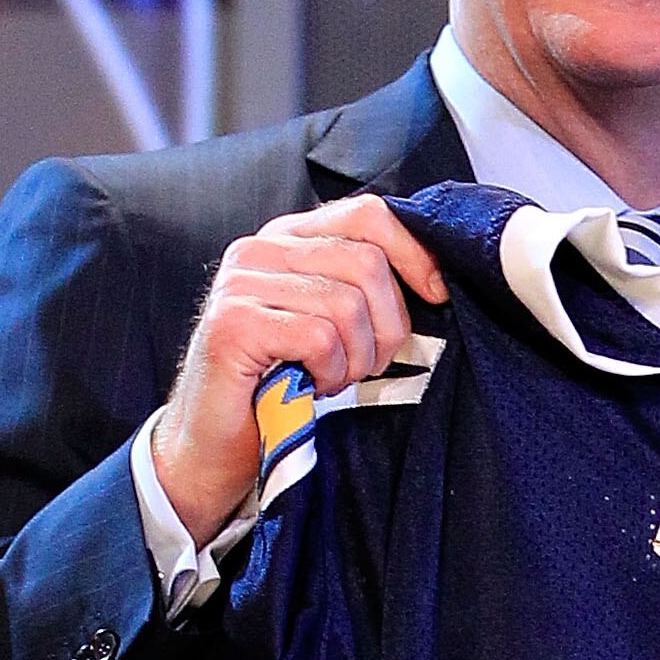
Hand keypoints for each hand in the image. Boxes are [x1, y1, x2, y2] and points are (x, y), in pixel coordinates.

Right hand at [150, 195, 447, 541]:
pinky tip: (309, 386)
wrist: (220, 445)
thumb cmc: (286, 383)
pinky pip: (319, 337)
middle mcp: (259, 248)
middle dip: (388, 325)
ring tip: (333, 378)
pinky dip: (329, 371)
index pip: (368, 214)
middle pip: (366, 262)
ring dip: (356, 357)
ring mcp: (239, 283)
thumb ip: (367, 286)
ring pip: (347, 303)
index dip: (414, 254)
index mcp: (288, 237)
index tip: (437, 296)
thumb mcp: (335, 322)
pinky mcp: (232, 324)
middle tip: (370, 364)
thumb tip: (439, 277)